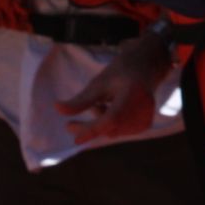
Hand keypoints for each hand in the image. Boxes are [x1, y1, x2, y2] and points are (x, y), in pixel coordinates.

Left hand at [56, 35, 172, 142]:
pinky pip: (121, 131)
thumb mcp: (99, 82)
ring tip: (100, 104)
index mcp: (132, 93)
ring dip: (101, 124)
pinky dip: (111, 124)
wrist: (147, 66)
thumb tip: (58, 109)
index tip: (76, 138)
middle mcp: (143, 108)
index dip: (93, 129)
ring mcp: (146, 117)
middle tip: (70, 126)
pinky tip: (111, 109)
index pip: (111, 118)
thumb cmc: (121, 70)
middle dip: (90, 127)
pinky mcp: (145, 123)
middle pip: (111, 128)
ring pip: (115, 131)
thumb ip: (81, 100)